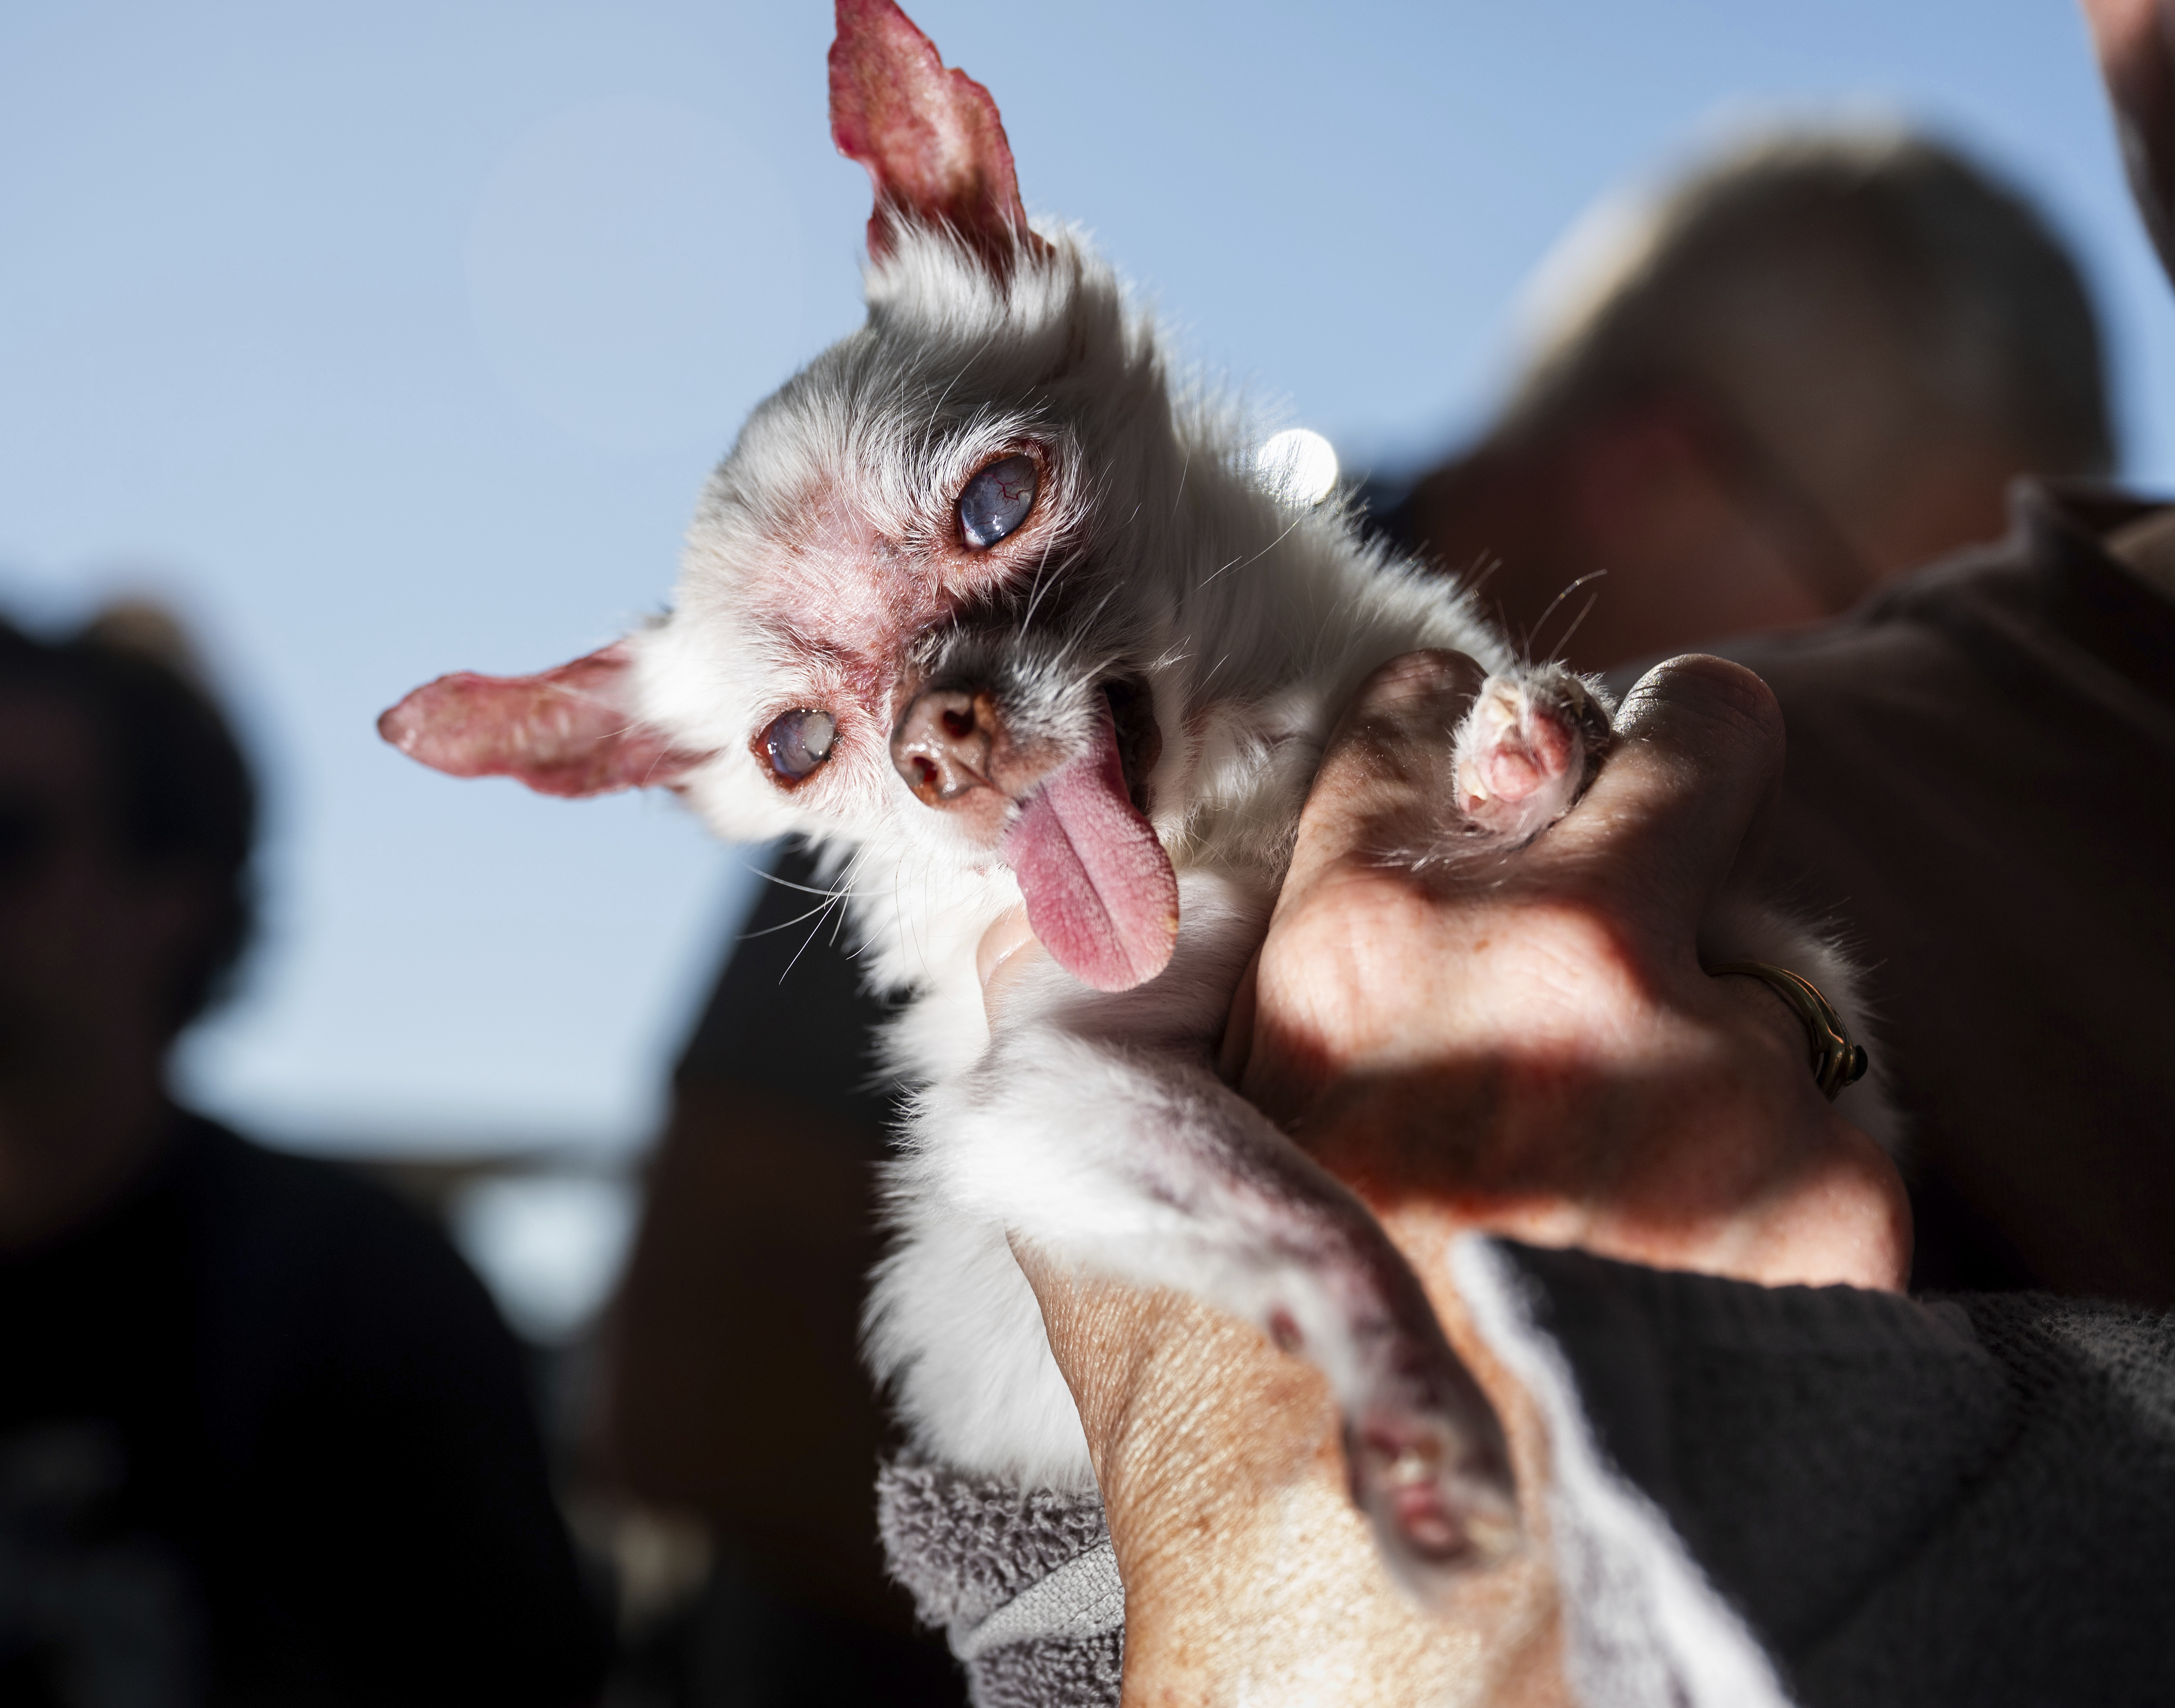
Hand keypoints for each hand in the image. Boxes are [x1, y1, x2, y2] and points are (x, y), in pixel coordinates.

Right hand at [997, 650, 1907, 1700]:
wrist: (1393, 1623)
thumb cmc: (1220, 1396)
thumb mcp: (1078, 1159)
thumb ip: (1069, 969)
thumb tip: (1059, 852)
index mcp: (1359, 940)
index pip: (1439, 720)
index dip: (1452, 752)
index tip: (1470, 792)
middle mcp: (1559, 969)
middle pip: (1689, 737)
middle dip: (1669, 767)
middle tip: (1647, 834)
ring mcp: (1724, 1077)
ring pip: (1776, 934)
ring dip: (1714, 1008)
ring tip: (1629, 1142)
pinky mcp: (1840, 1193)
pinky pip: (1832, 1101)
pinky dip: (1771, 1153)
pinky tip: (1680, 1245)